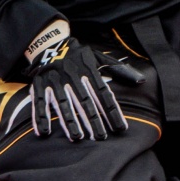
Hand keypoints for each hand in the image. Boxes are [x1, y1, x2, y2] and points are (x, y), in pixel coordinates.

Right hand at [23, 22, 138, 141]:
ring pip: (63, 104)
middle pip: (84, 102)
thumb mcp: (99, 58)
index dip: (112, 111)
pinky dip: (40, 117)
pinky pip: (40, 102)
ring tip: (77, 137)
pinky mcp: (40, 85)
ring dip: (69, 121)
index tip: (120, 128)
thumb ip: (119, 70)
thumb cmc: (79, 55)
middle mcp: (72, 76)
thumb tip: (140, 80)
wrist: (50, 43)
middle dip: (92, 120)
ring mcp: (55, 81)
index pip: (103, 93)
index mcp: (88, 70)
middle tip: (100, 137)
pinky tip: (45, 132)